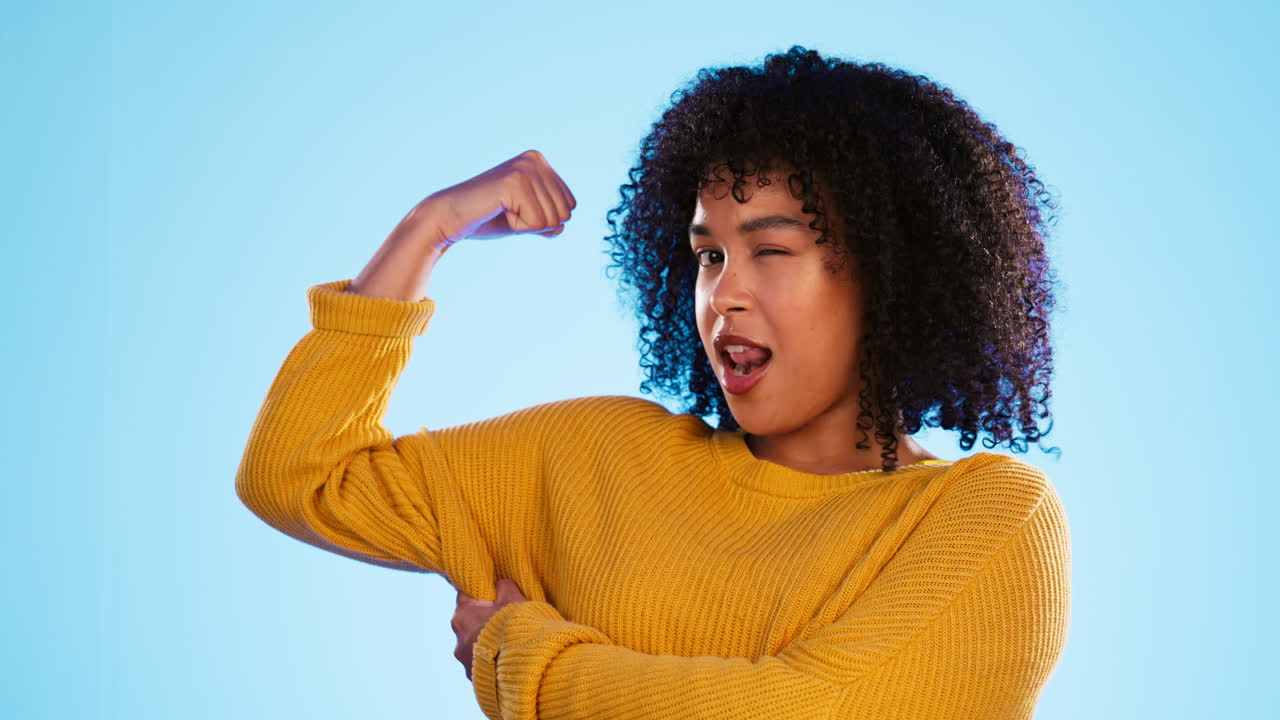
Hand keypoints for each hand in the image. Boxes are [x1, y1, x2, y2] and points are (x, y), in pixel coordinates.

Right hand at [422, 149, 577, 248]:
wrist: (449, 218)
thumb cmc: (486, 218)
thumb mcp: (526, 220)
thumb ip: (548, 221)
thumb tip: (562, 225)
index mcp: (540, 162)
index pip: (570, 205)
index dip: (543, 219)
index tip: (515, 209)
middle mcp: (535, 160)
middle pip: (565, 213)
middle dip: (537, 224)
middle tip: (508, 212)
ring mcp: (525, 168)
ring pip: (553, 219)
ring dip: (526, 225)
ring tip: (502, 211)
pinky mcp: (515, 182)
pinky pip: (537, 223)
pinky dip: (518, 226)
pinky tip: (498, 211)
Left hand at [452, 578, 528, 680]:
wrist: (524, 666)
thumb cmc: (516, 627)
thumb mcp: (513, 597)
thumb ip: (503, 586)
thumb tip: (498, 584)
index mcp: (463, 614)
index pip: (465, 595)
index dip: (480, 593)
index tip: (493, 595)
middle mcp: (458, 638)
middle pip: (469, 622)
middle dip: (484, 620)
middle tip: (504, 620)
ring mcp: (464, 661)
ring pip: (474, 645)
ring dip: (487, 642)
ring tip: (508, 643)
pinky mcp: (473, 678)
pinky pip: (481, 663)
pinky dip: (491, 660)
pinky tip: (507, 658)